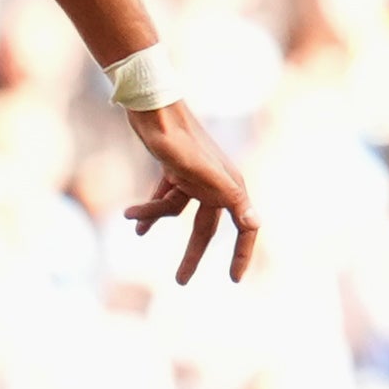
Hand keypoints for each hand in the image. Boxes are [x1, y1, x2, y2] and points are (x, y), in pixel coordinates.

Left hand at [122, 102, 258, 284]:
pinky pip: (164, 198)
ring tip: (132, 221)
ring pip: (176, 210)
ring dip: (152, 216)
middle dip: (192, 254)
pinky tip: (134, 225)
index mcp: (230, 186)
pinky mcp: (173, 168)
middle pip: (205, 228)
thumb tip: (256, 222)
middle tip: (180, 282)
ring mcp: (193, 176)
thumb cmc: (177, 138)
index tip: (234, 279)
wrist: (152, 106)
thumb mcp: (201, 172)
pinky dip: (150, 211)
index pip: (244, 227)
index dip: (241, 253)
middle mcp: (215, 183)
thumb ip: (229, 197)